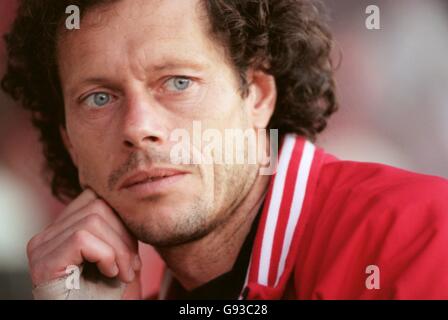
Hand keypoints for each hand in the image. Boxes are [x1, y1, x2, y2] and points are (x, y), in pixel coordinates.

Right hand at [27, 188, 141, 298]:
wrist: (98, 317)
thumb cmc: (108, 293)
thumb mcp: (118, 252)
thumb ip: (117, 226)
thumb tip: (130, 201)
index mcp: (62, 230)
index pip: (95, 198)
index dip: (122, 220)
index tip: (132, 250)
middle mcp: (47, 235)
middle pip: (97, 205)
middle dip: (124, 236)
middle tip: (131, 266)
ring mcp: (42, 248)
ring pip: (93, 220)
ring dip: (119, 250)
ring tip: (123, 273)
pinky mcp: (44, 262)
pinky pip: (83, 239)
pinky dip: (107, 256)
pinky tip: (110, 273)